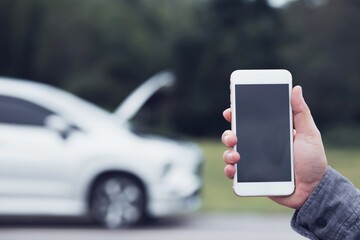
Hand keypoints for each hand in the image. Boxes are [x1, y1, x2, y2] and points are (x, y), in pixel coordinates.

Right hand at [221, 86, 327, 208]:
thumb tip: (296, 88)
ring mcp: (252, 163)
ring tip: (235, 156)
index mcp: (268, 134)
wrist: (313, 190)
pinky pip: (235, 175)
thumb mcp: (309, 134)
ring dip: (227, 154)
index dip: (236, 114)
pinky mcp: (251, 179)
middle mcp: (257, 147)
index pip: (248, 121)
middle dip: (228, 134)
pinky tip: (233, 170)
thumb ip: (301, 112)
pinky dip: (230, 172)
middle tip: (233, 137)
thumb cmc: (313, 161)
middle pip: (234, 136)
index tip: (230, 109)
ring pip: (231, 154)